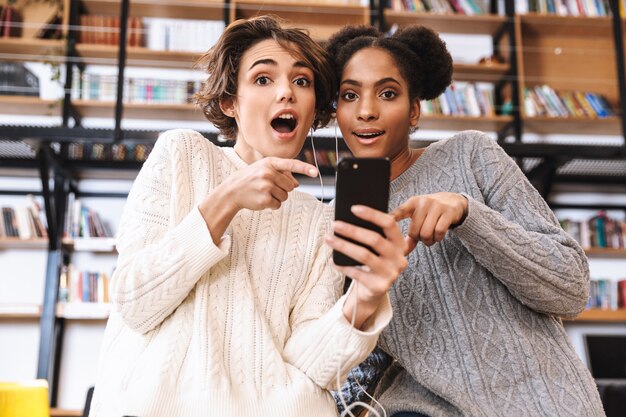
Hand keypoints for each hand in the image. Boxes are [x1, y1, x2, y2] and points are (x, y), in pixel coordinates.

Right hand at [198, 157, 317, 243]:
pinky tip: (262, 200)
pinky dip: (272, 205)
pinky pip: (278, 204)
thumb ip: (282, 174)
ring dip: (277, 197)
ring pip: (285, 196)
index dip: (305, 169)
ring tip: (264, 193)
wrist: (232, 191)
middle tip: (269, 187)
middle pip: (290, 185)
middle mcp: (268, 173)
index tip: (316, 172)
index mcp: (269, 163)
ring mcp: (266, 186)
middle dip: (283, 188)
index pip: (291, 164)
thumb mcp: (264, 171)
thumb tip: (296, 184)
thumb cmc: (250, 179)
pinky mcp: (264, 199)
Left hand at [325, 205, 407, 328]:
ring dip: (343, 245)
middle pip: (374, 239)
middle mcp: (399, 258)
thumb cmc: (374, 262)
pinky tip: (332, 260)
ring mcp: (391, 273)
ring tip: (329, 239)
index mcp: (400, 243)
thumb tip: (348, 218)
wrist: (374, 290)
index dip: (372, 214)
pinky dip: (342, 266)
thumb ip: (371, 234)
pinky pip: (357, 273)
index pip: (389, 224)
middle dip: (352, 230)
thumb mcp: (377, 248)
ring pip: (364, 255)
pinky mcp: (380, 286)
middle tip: (335, 224)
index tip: (353, 208)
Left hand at [391, 192, 467, 253]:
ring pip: (426, 233)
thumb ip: (410, 233)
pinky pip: (439, 232)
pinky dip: (438, 238)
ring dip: (428, 241)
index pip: (399, 212)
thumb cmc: (430, 213)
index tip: (382, 225)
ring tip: (430, 238)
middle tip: (422, 237)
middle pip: (414, 231)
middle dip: (418, 239)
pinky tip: (438, 236)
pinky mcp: (448, 212)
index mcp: (412, 203)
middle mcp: (423, 203)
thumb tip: (402, 252)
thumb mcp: (418, 217)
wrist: (453, 202)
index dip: (390, 219)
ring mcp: (436, 206)